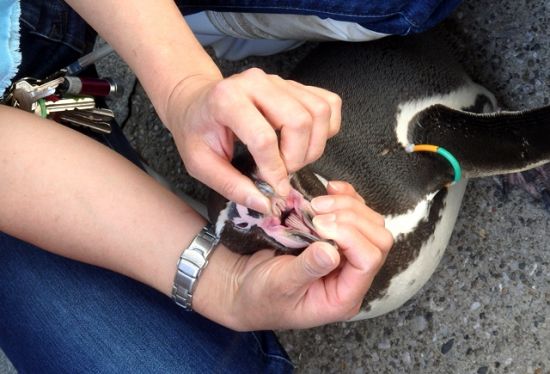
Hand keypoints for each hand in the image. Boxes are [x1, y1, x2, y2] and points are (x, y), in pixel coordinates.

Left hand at [164, 68, 341, 212]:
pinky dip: (326, 128)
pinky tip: (307, 142)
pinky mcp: (295, 85)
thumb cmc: (196, 132)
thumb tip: (265, 204)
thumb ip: (231, 185)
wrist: (195, 102)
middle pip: (299, 121)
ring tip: (293, 160)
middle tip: (282, 173)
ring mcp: (280, 80)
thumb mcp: (200, 164)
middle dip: (297, 157)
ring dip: (314, 145)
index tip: (275, 190)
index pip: (264, 138)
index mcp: (227, 99)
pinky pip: (328, 103)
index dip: (274, 170)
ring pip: (319, 112)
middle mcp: (257, 82)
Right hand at [193, 181, 392, 330]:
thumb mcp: (280, 285)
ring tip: (317, 203)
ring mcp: (347, 256)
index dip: (349, 236)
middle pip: (377, 240)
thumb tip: (331, 251)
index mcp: (342, 297)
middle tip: (317, 211)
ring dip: (348, 206)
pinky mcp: (337, 238)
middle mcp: (351, 277)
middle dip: (351, 218)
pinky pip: (355, 212)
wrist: (244, 288)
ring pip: (370, 223)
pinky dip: (346, 196)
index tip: (317, 224)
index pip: (367, 261)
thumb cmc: (260, 295)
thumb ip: (307, 269)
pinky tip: (329, 189)